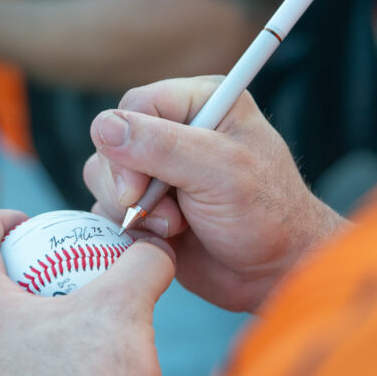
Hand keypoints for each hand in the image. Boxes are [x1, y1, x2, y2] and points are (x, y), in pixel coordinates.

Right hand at [84, 77, 348, 312]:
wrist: (273, 273)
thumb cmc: (265, 216)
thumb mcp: (219, 172)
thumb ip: (161, 146)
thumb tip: (104, 127)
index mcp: (200, 102)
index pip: (134, 106)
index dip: (128, 145)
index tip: (142, 186)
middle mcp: (175, 129)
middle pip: (110, 142)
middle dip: (131, 185)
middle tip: (171, 215)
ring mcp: (158, 169)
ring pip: (102, 176)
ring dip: (133, 210)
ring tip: (176, 227)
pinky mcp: (146, 204)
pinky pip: (106, 207)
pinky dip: (129, 228)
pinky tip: (165, 239)